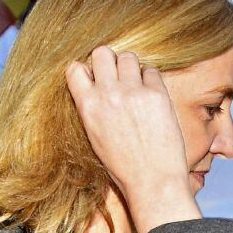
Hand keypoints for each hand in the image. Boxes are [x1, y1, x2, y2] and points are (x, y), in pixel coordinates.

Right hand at [66, 46, 200, 232]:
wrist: (152, 180)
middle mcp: (108, 94)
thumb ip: (93, 107)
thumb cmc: (123, 165)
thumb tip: (97, 85)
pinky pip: (152, 71)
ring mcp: (134, 92)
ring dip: (132, 68)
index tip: (96, 80)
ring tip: (137, 86)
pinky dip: (152, 80)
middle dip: (109, 61)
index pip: (75, 68)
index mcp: (87, 106)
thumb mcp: (95, 136)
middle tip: (119, 78)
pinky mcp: (158, 94)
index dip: (86, 70)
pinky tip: (152, 97)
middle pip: (102, 52)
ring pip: (128, 57)